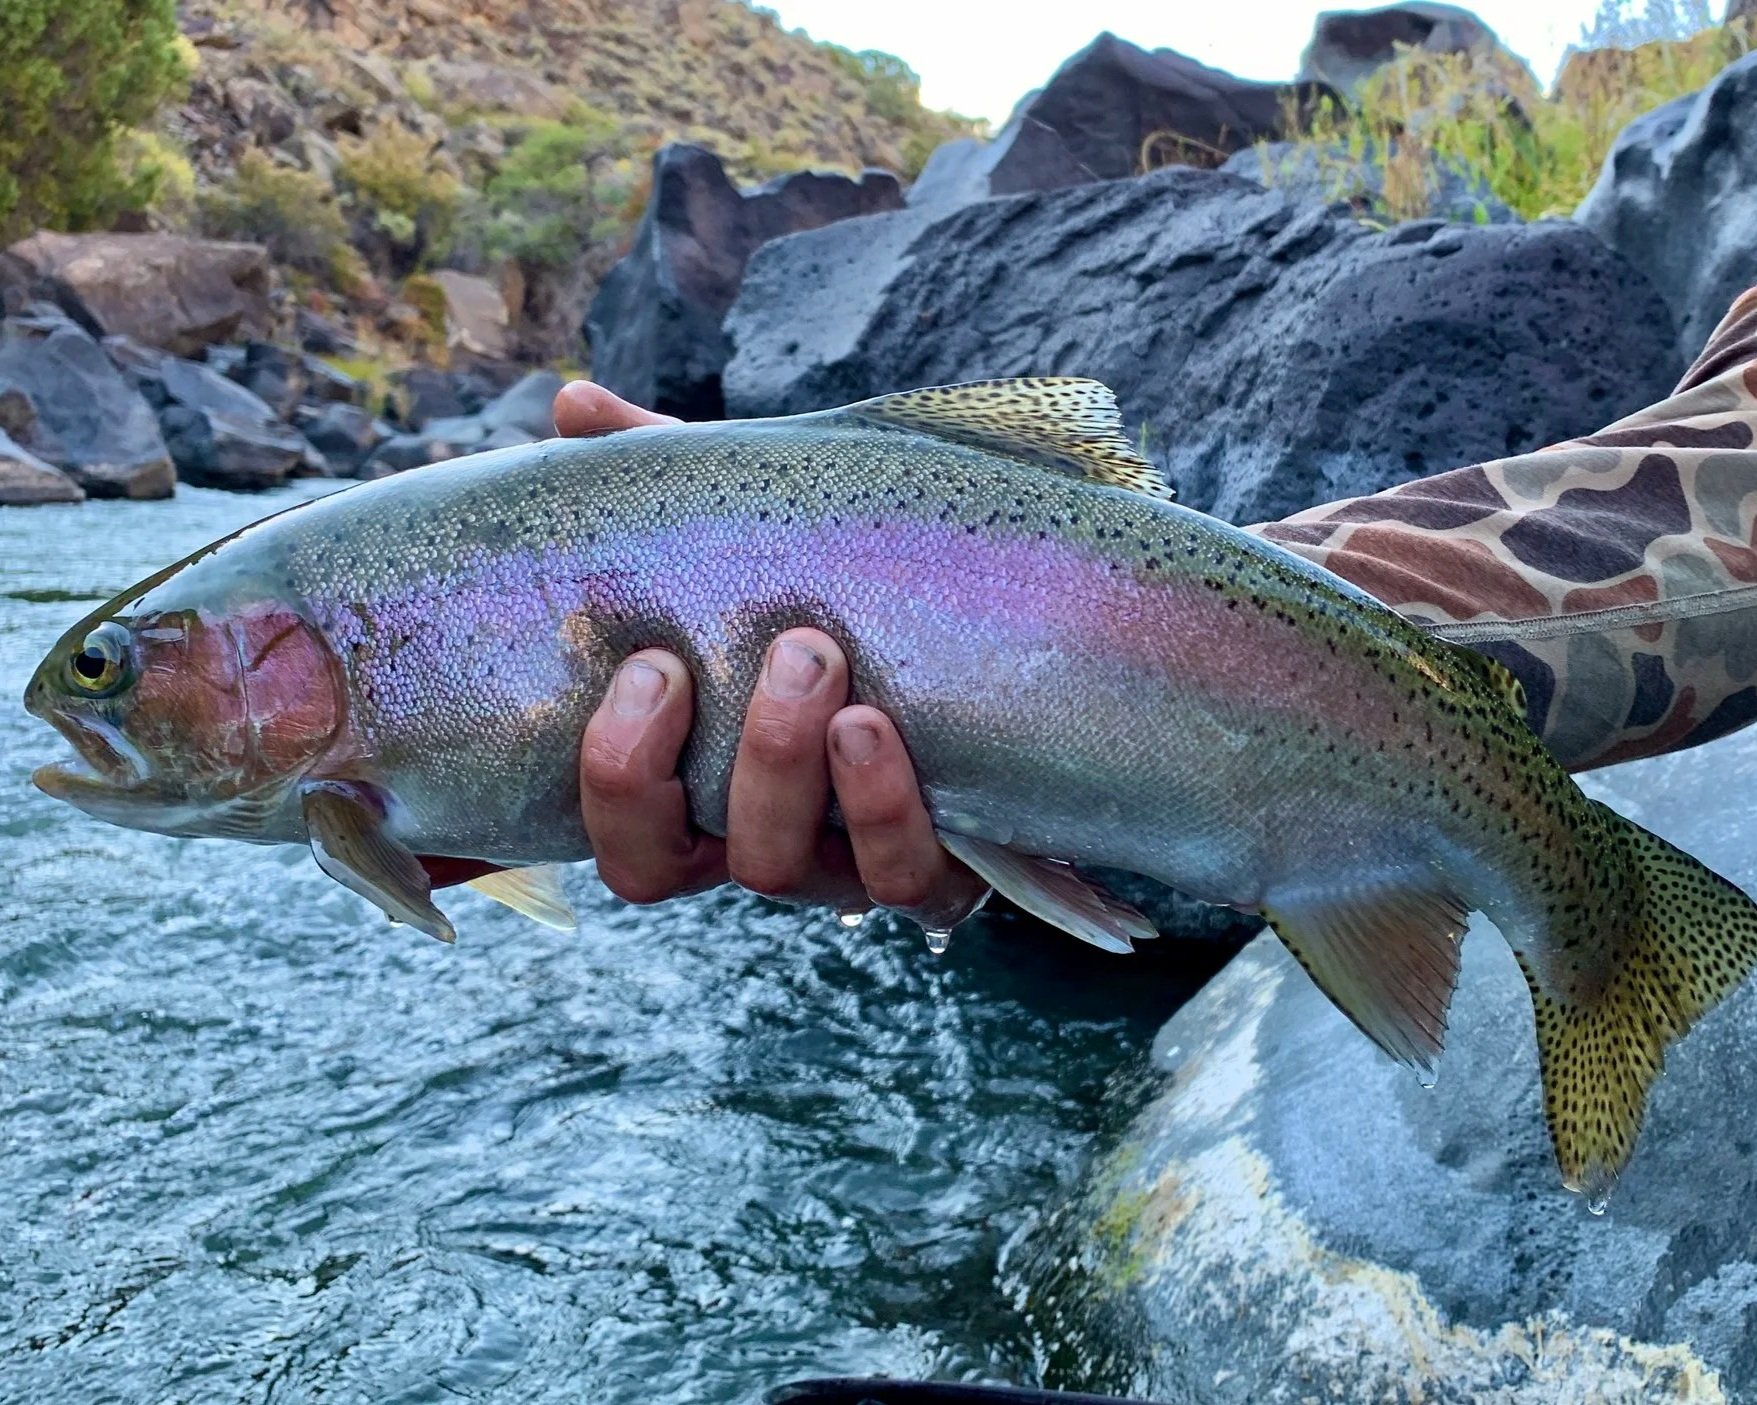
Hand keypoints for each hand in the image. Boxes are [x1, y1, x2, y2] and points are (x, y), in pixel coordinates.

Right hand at [554, 380, 988, 928]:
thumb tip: (577, 405)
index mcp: (693, 784)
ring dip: (780, 764)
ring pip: (780, 871)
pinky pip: (900, 878)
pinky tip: (874, 724)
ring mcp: (839, 865)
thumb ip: (668, 480)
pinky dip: (883, 809)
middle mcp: (753, 839)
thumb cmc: (843, 601)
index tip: (649, 663)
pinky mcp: (933, 869)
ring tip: (814, 656)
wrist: (997, 650)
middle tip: (732, 651)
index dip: (614, 775)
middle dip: (679, 762)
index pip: (620, 835)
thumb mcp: (756, 542)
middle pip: (664, 869)